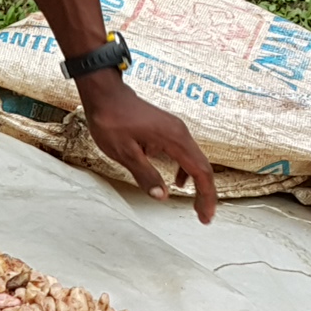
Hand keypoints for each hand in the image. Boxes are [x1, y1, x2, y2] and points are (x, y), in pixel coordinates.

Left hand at [80, 74, 218, 222]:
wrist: (105, 93)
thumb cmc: (111, 119)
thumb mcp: (124, 153)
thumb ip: (145, 175)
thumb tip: (161, 196)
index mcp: (174, 139)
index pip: (200, 171)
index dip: (206, 196)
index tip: (205, 215)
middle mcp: (180, 133)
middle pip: (203, 167)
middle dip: (206, 193)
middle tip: (203, 216)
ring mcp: (176, 129)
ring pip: (195, 160)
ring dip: (197, 183)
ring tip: (194, 203)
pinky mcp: (168, 129)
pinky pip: (185, 153)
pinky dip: (186, 170)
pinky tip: (178, 181)